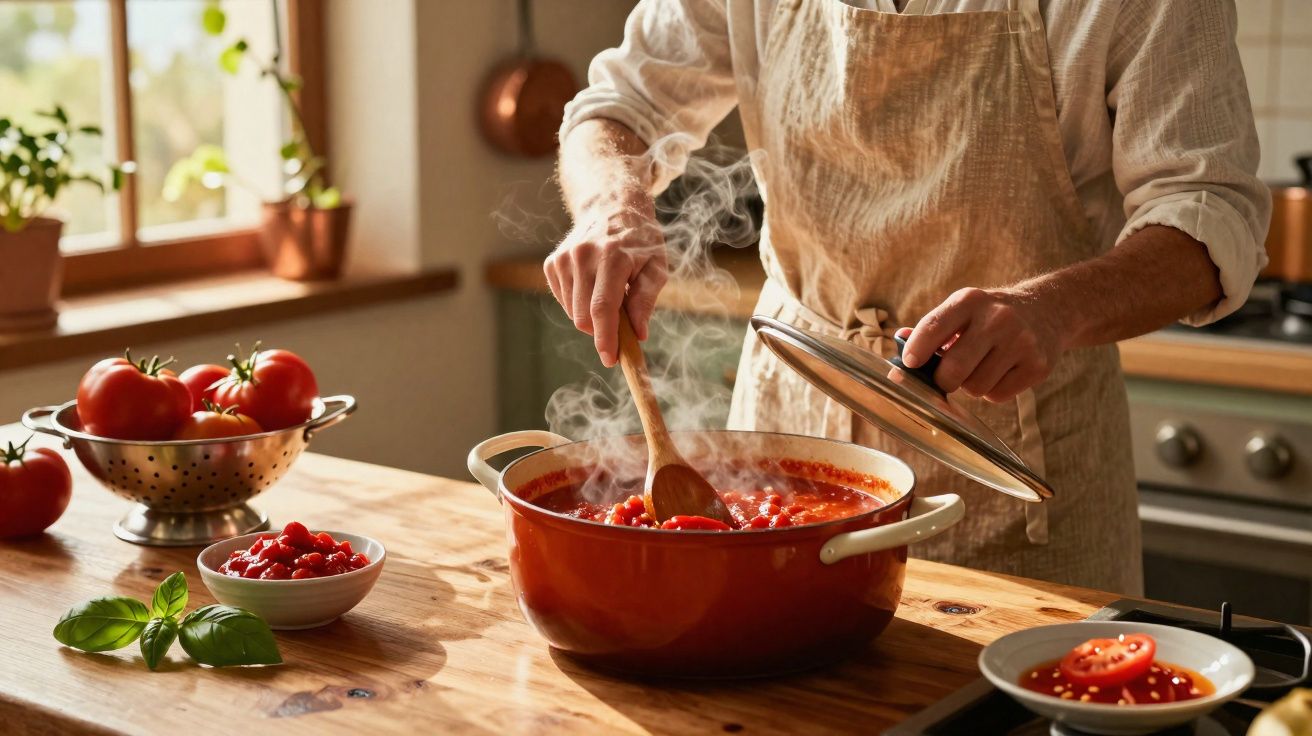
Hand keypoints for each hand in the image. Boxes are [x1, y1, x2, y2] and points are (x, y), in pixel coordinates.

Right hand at [544, 193, 667, 366]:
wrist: (612, 205)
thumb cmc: (640, 239)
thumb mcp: (656, 266)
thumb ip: (646, 300)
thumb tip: (638, 334)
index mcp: (612, 257)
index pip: (603, 308)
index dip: (606, 338)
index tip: (611, 359)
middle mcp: (583, 256)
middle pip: (584, 316)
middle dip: (601, 331)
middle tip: (621, 327)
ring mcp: (564, 259)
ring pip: (573, 312)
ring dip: (592, 316)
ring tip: (610, 294)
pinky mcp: (553, 263)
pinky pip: (564, 301)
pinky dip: (579, 304)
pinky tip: (593, 286)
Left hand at [899, 287, 1066, 402]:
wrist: (1048, 310)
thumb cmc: (990, 315)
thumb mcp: (962, 310)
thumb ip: (931, 328)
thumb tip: (899, 342)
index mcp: (970, 301)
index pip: (933, 327)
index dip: (916, 350)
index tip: (908, 364)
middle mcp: (998, 318)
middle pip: (954, 369)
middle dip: (942, 380)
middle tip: (945, 377)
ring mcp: (1021, 342)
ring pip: (975, 388)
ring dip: (970, 386)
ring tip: (980, 368)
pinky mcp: (1038, 365)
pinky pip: (998, 395)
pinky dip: (993, 391)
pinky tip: (1000, 372)